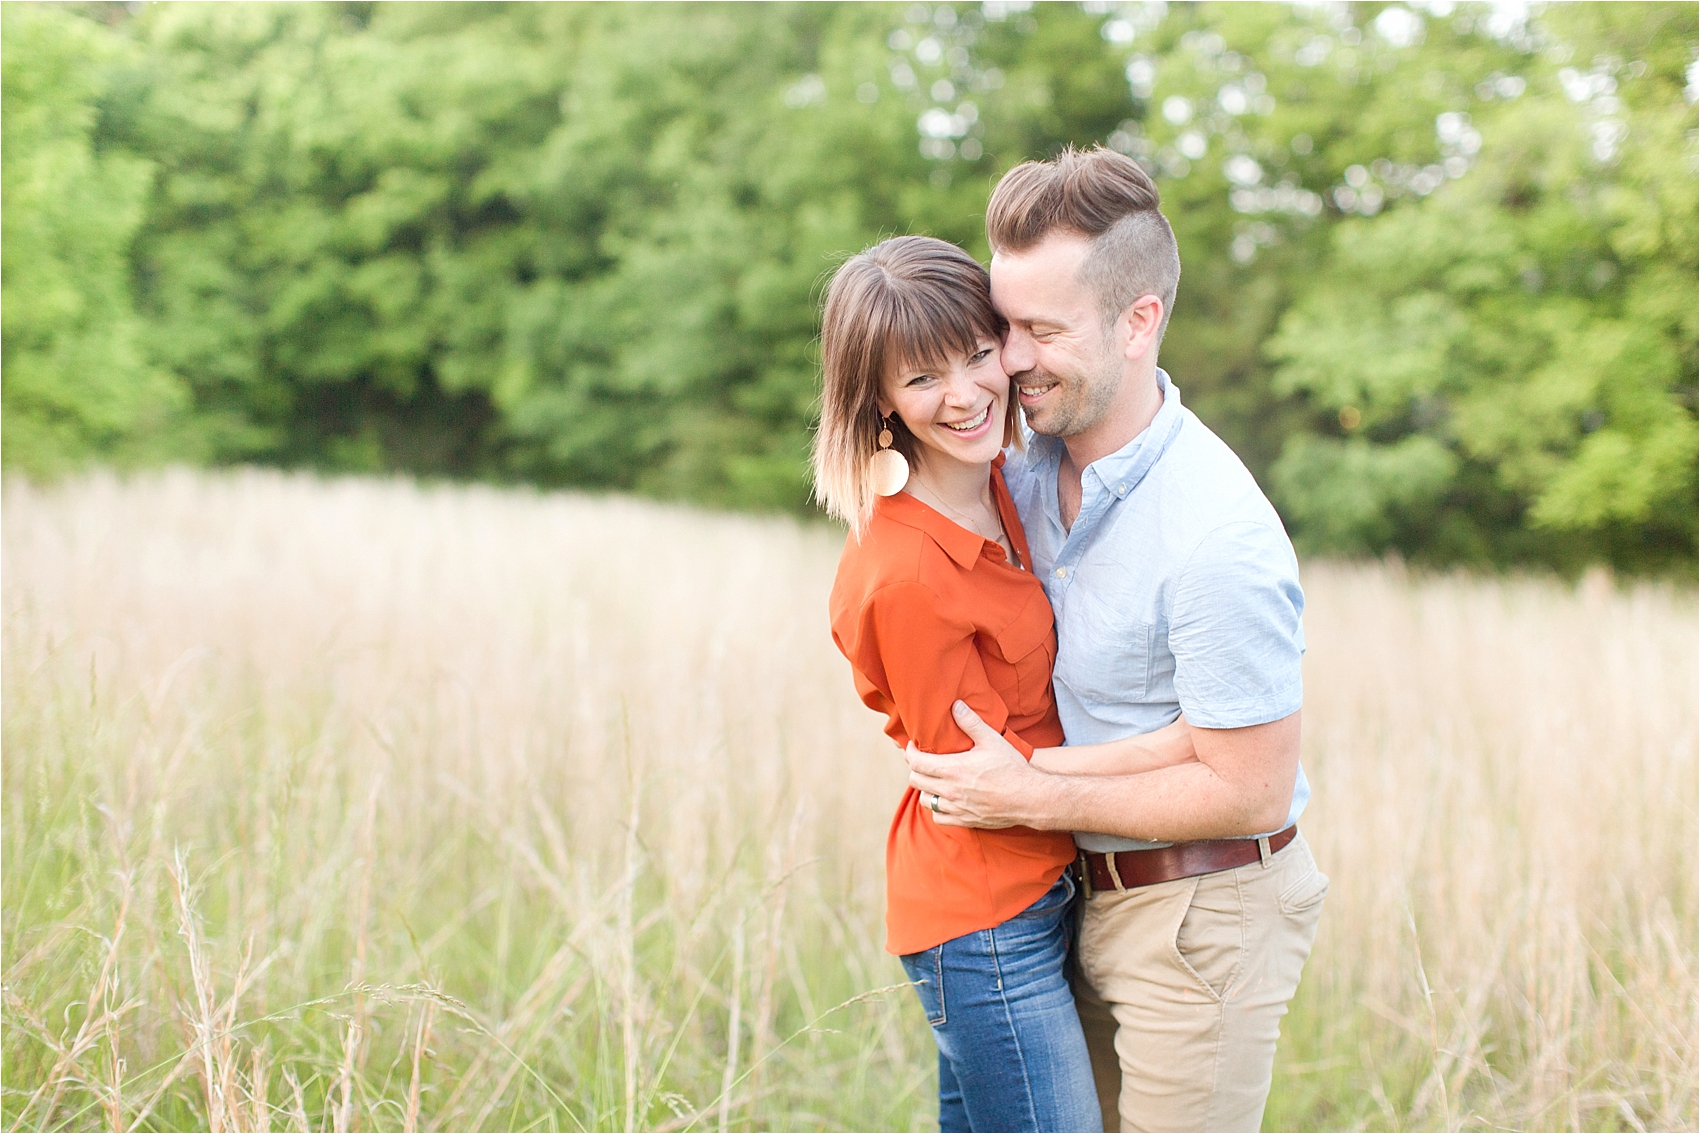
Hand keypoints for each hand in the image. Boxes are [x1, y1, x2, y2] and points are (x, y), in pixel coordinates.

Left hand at [904, 701, 1049, 828]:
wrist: (1030, 798)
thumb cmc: (1012, 768)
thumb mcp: (992, 740)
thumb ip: (971, 723)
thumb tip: (956, 706)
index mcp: (953, 769)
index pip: (917, 763)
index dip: (910, 753)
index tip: (913, 747)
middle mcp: (951, 790)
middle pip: (916, 781)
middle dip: (915, 769)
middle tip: (923, 761)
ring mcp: (957, 807)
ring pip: (926, 800)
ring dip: (926, 789)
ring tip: (934, 780)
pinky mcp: (965, 820)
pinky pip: (939, 818)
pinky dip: (937, 809)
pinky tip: (945, 800)